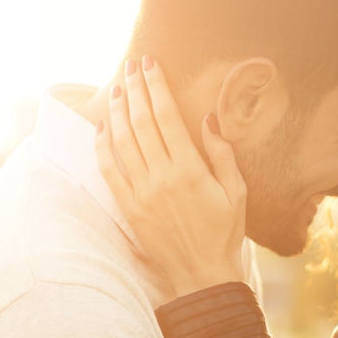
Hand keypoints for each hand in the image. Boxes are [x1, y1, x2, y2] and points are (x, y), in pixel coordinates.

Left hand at [96, 56, 247, 301]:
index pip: (168, 116)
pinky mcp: (129, 208)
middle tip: (131, 65)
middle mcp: (163, 177)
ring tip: (117, 88)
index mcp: (191, 169)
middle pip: (142, 122)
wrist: (201, 273)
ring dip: (117, 111)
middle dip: (135, 89)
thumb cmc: (223, 232)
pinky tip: (101, 127)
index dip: (157, 86)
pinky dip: (102, 146)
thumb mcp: (236, 191)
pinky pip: (109, 171)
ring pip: (122, 141)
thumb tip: (208, 117)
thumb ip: (222, 153)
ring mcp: (142, 192)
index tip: (150, 64)